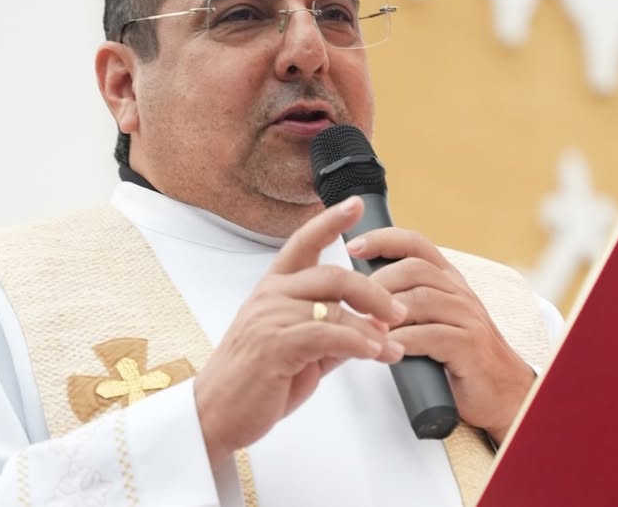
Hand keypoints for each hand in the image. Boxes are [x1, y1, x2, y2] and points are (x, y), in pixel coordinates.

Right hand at [194, 196, 406, 466]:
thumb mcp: (298, 349)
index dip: (330, 221)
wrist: (217, 414)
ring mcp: (271, 317)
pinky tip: (374, 353)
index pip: (303, 242)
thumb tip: (371, 328)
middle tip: (400, 311)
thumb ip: (331, 332)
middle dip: (374, 292)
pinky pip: (328, 334)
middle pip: (334, 275)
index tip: (354, 204)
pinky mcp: (275, 344)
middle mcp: (271, 295)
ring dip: (373, 328)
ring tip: (394, 346)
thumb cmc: (254, 381)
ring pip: (335, 306)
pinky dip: (358, 342)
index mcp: (274, 287)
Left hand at [347, 228, 534, 442]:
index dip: (383, 239)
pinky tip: (387, 348)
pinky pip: (431, 335)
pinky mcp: (471, 346)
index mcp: (448, 280)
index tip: (352, 245)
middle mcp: (460, 292)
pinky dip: (404, 340)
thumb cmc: (460, 357)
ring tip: (365, 325)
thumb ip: (407, 302)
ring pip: (421, 299)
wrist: (504, 393)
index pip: (416, 244)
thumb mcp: (433, 320)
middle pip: (413, 269)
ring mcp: (468, 317)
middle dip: (378, 282)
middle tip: (352, 301)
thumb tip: (360, 292)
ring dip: (387, 312)